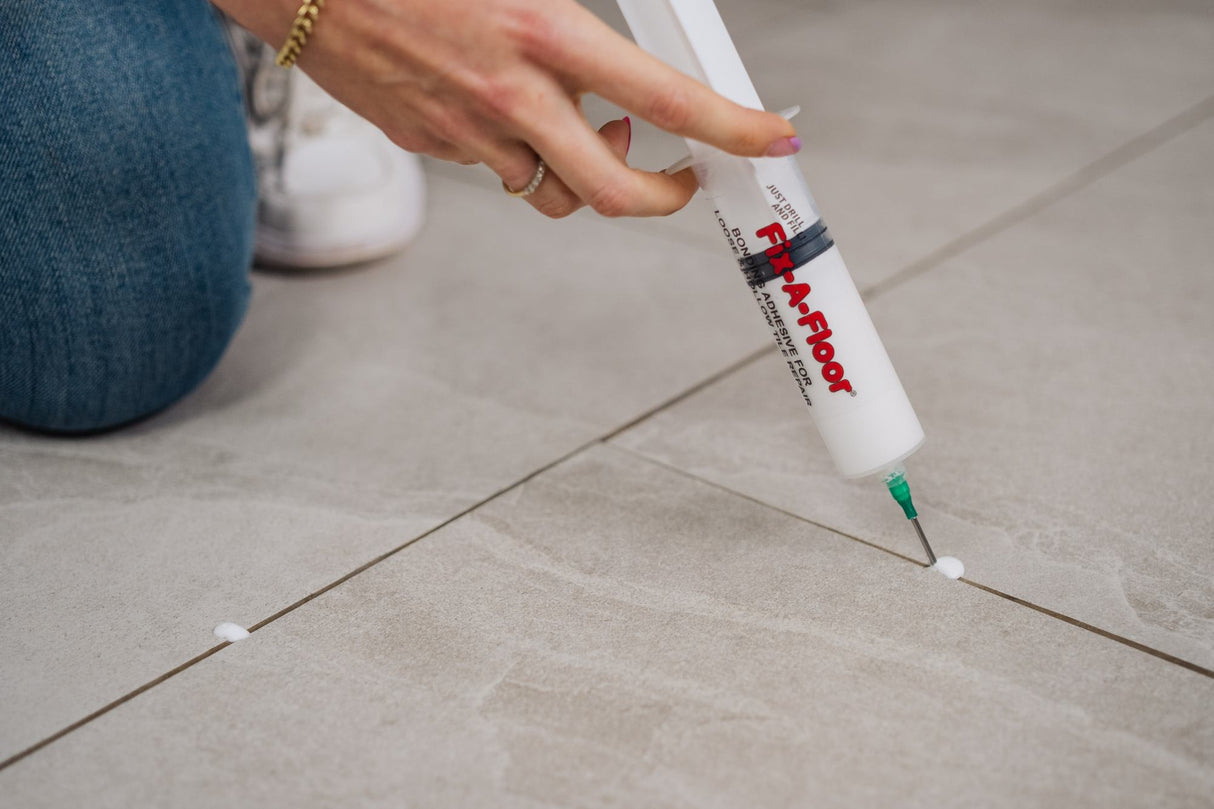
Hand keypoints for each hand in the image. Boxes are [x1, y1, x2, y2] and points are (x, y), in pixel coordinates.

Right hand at [217, 0, 800, 217]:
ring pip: (555, 190)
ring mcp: (468, 132)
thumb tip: (632, 48)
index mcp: (544, 31)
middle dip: (666, 196)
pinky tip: (508, 107)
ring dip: (586, 169)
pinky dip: (522, 150)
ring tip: (585, 126)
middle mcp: (512, 96)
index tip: (768, 139)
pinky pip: (499, 168)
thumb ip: (578, 15)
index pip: (665, 99)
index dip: (730, 128)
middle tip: (685, 178)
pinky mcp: (433, 146)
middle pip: (615, 194)